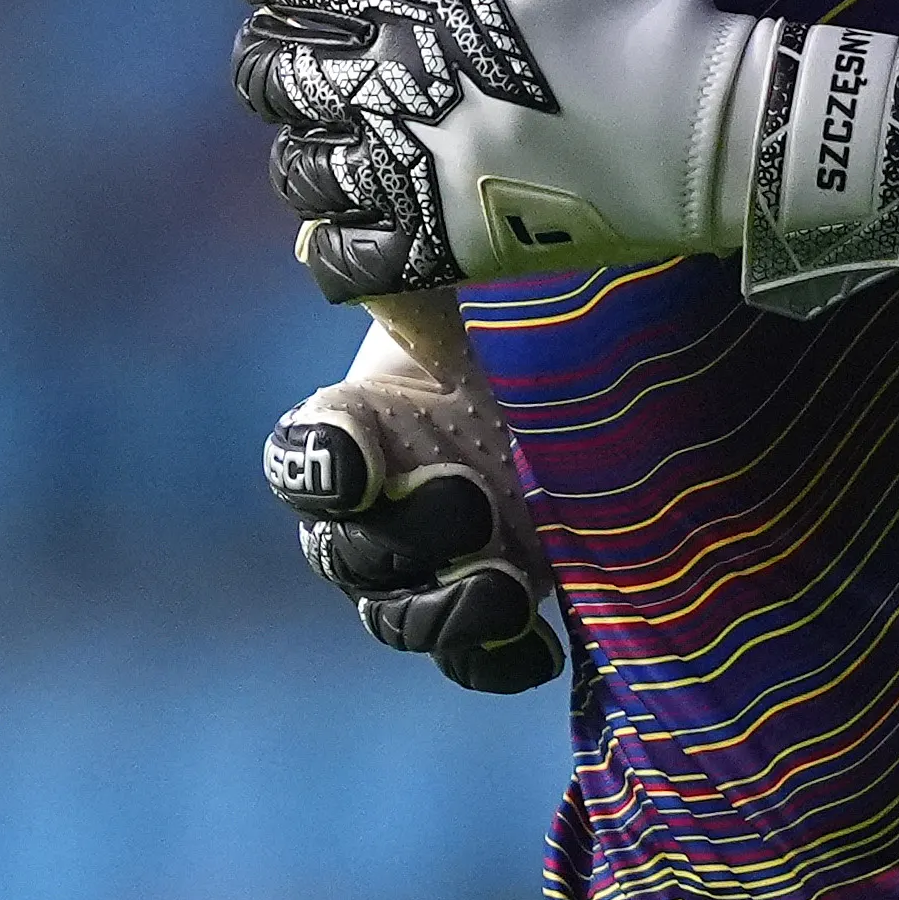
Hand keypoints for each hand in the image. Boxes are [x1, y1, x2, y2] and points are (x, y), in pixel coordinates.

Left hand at [233, 0, 898, 316]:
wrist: (714, 135)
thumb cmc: (647, 15)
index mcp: (423, 7)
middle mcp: (402, 93)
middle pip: (271, 76)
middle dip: (270, 57)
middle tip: (293, 54)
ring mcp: (421, 178)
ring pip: (296, 172)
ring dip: (301, 148)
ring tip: (329, 138)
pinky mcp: (451, 248)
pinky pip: (345, 261)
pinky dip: (332, 243)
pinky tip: (351, 220)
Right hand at [262, 299, 559, 694]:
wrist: (593, 374)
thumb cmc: (524, 320)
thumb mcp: (481, 293)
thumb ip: (430, 282)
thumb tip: (394, 240)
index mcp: (359, 423)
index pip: (304, 457)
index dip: (318, 464)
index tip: (359, 454)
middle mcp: (377, 506)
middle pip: (345, 553)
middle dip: (397, 537)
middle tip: (471, 501)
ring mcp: (433, 564)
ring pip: (397, 616)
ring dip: (440, 611)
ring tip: (506, 586)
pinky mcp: (497, 605)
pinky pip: (474, 659)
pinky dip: (499, 658)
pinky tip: (542, 645)